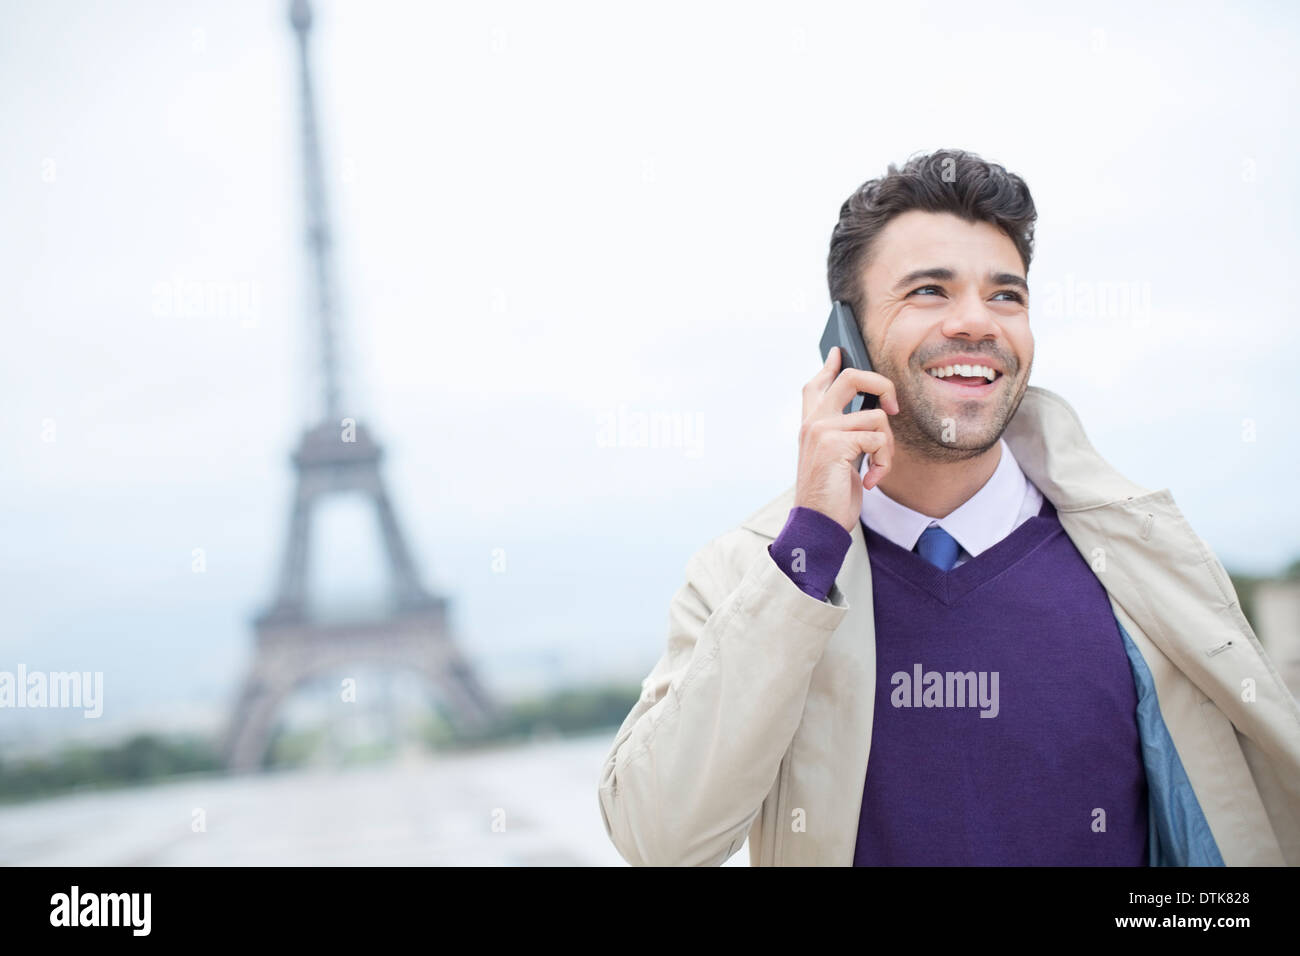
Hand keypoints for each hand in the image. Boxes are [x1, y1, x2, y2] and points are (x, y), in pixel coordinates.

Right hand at [794, 346, 898, 532]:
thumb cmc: (830, 496)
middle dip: (881, 385)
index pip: (816, 385)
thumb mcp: (837, 460)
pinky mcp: (835, 443)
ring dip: (888, 448)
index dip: (829, 366)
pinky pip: (878, 439)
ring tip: (877, 470)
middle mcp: (813, 422)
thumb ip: (845, 434)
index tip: (837, 353)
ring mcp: (822, 430)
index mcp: (810, 425)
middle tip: (893, 408)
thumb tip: (874, 414)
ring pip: (877, 417)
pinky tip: (871, 481)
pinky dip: (884, 463)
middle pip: (850, 378)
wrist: (818, 524)